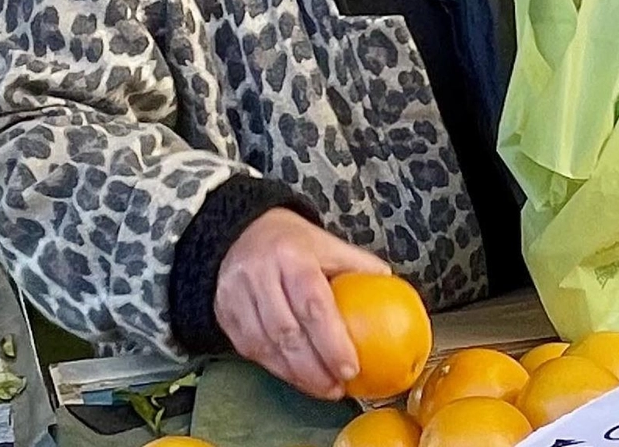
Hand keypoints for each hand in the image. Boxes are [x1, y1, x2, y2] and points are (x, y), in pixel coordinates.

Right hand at [215, 208, 391, 399]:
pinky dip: (274, 367)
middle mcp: (259, 274)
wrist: (240, 231)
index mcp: (291, 255)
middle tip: (338, 388)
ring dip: (294, 374)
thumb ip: (358, 266)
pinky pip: (248, 348)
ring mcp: (235, 293)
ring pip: (264, 345)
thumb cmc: (292, 243)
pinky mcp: (222, 310)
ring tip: (322, 389)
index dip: (332, 341)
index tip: (350, 368)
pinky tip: (295, 377)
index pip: (312, 304)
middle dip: (314, 368)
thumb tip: (396, 289)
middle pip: (286, 331)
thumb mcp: (326, 243)